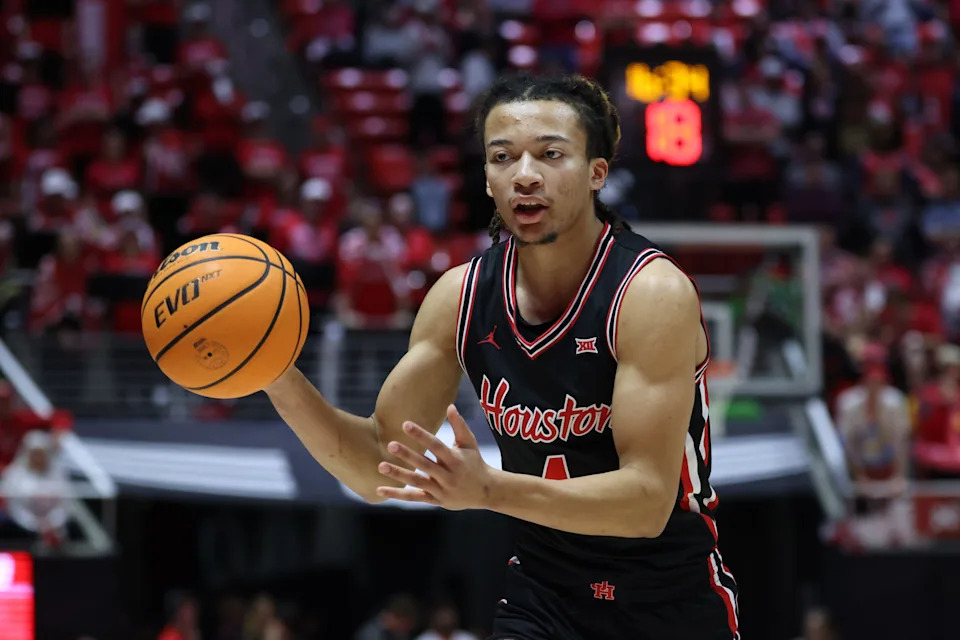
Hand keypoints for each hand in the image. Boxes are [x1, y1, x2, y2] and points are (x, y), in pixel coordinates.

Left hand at [376, 405, 494, 510]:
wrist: (486, 492)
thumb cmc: (475, 462)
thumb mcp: (470, 443)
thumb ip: (459, 425)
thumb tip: (450, 406)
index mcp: (455, 460)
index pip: (436, 446)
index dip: (421, 435)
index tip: (405, 424)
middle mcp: (448, 476)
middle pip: (425, 465)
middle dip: (407, 455)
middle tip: (390, 444)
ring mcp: (441, 490)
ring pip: (417, 482)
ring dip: (398, 474)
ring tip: (381, 465)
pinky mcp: (435, 500)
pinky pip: (413, 497)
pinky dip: (397, 494)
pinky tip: (379, 489)